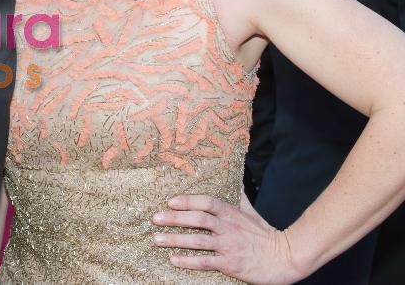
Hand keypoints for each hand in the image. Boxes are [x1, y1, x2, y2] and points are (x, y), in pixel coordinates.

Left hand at [152, 192, 302, 284]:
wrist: (284, 258)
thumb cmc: (264, 234)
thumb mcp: (250, 211)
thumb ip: (237, 195)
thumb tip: (232, 176)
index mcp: (231, 213)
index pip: (206, 202)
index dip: (187, 201)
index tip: (170, 202)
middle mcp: (228, 228)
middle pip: (198, 219)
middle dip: (174, 218)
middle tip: (155, 219)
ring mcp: (229, 246)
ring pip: (198, 241)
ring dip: (175, 239)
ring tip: (157, 239)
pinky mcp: (230, 264)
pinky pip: (205, 261)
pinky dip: (188, 261)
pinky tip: (174, 260)